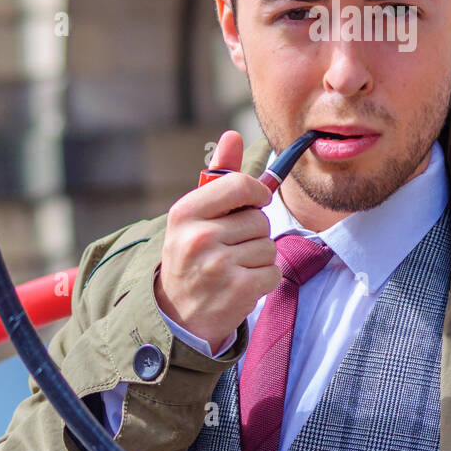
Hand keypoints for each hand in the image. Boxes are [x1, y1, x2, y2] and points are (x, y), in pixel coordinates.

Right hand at [154, 131, 281, 352]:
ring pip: (268, 246)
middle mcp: (198, 237)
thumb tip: (232, 135)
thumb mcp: (194, 216)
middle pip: (259, 219)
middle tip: (230, 248)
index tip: (256, 201)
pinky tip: (241, 286)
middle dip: (253, 233)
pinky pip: (273, 272)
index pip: (238, 184)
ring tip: (233, 268)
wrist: (177, 316)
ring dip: (259, 258)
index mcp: (185, 213)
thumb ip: (217, 177)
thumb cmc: (191, 256)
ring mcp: (217, 265)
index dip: (256, 192)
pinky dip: (264, 280)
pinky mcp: (237, 290)